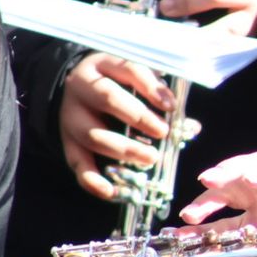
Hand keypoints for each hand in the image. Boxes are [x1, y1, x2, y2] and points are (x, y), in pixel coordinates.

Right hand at [59, 52, 174, 200]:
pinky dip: (91, 179)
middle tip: (162, 132)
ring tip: (150, 158)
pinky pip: (75, 161)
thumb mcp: (136, 78)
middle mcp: (83, 87)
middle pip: (108, 99)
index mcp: (105, 64)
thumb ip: (161, 97)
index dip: (150, 87)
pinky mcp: (66, 140)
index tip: (170, 105)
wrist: (75, 85)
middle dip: (138, 117)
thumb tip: (191, 127)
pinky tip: (111, 192)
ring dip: (123, 149)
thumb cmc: (118, 82)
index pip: (129, 70)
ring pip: (93, 134)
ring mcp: (70, 115)